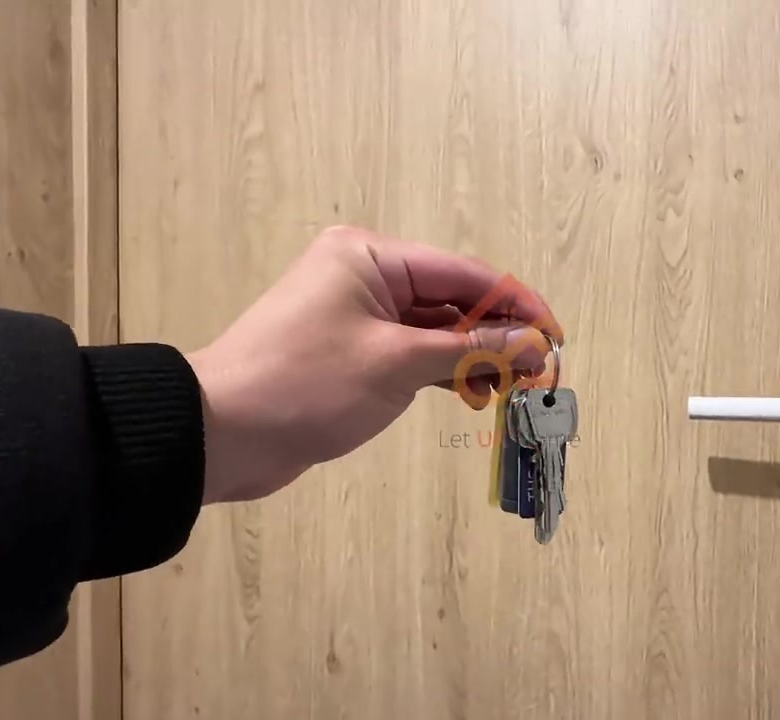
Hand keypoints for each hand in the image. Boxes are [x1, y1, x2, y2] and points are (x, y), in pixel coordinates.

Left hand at [186, 225, 563, 503]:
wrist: (222, 434)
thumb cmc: (308, 386)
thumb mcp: (396, 364)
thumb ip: (471, 350)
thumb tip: (534, 344)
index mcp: (371, 257)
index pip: (464, 272)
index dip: (516, 304)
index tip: (556, 338)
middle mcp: (366, 275)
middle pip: (451, 298)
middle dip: (497, 333)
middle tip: (540, 372)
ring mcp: (357, 315)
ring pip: (434, 328)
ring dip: (473, 355)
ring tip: (514, 388)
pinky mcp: (351, 352)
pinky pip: (411, 352)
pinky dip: (443, 370)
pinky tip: (476, 391)